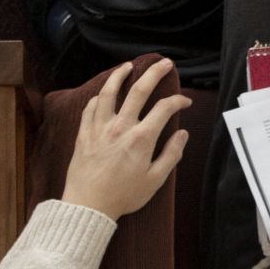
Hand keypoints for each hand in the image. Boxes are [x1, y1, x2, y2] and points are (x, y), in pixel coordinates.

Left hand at [61, 58, 193, 219]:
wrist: (88, 205)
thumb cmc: (123, 196)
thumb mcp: (155, 180)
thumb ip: (171, 154)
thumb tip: (183, 134)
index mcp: (142, 138)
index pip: (164, 108)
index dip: (178, 100)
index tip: (185, 101)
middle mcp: (121, 127)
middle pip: (139, 90)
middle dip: (155, 73)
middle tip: (164, 63)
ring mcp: (100, 127)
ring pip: (110, 92)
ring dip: (120, 75)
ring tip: (128, 66)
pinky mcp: (84, 133)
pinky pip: (91, 107)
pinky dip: (99, 97)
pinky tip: (104, 93)